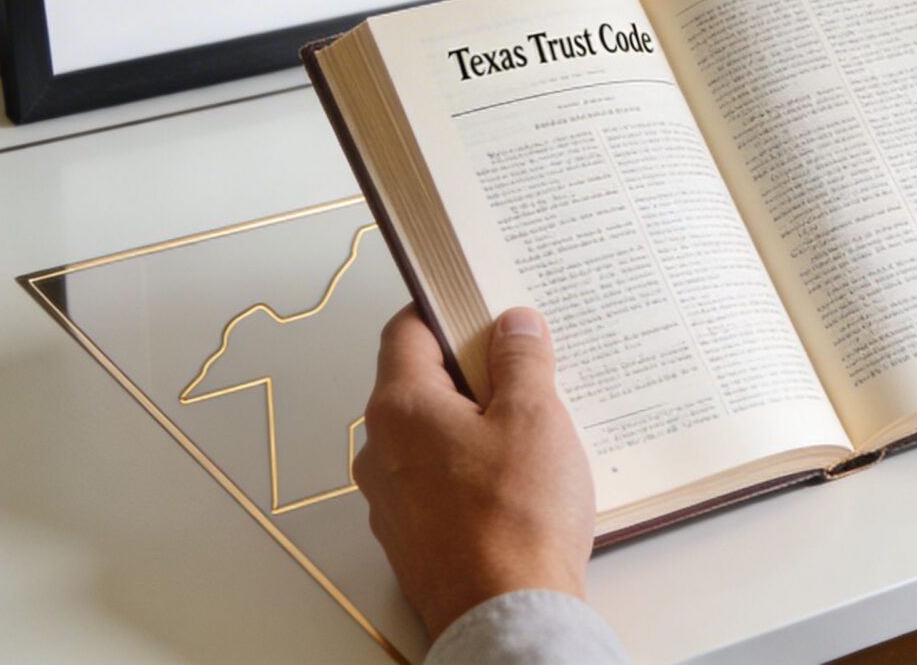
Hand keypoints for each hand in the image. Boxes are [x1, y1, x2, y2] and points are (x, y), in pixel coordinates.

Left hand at [354, 305, 594, 639]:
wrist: (508, 614)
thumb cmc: (514, 523)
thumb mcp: (534, 417)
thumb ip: (522, 361)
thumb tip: (515, 328)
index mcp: (400, 409)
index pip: (406, 332)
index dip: (443, 309)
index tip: (477, 302)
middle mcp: (381, 453)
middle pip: (419, 385)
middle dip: (471, 371)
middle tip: (523, 367)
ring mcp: (393, 501)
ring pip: (430, 438)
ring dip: (473, 425)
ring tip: (531, 430)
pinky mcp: (414, 539)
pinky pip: (438, 484)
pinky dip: (471, 472)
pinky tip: (518, 481)